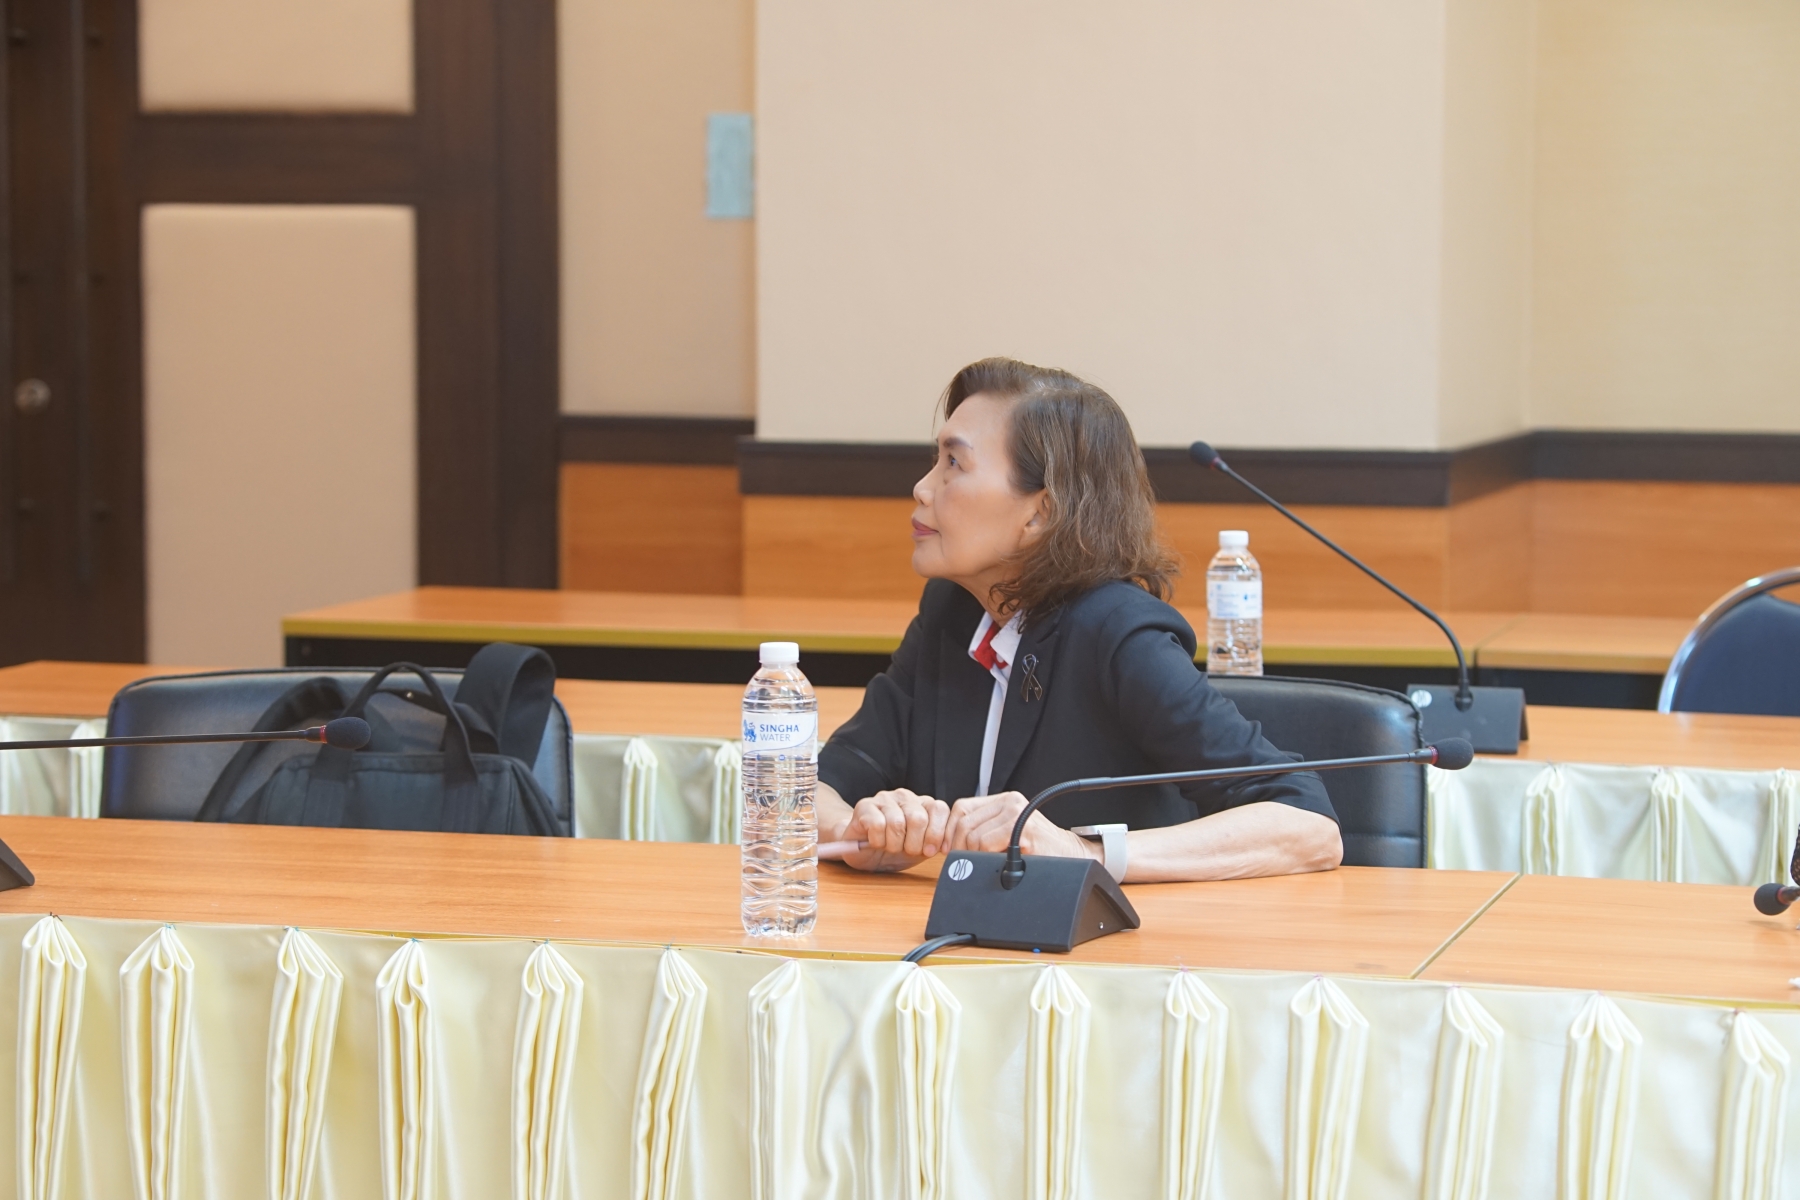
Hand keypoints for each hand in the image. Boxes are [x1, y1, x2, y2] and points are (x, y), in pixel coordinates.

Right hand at [841, 789, 949, 871]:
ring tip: (889, 847)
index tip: (928, 852)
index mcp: (923, 804)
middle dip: (913, 844)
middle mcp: (905, 796)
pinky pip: (877, 825)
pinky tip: (876, 842)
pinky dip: (878, 841)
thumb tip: (948, 846)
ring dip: (893, 844)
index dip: (936, 835)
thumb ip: (936, 844)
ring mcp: (884, 798)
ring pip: (897, 823)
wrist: (863, 852)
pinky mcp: (865, 805)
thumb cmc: (894, 848)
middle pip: (918, 818)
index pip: (940, 810)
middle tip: (906, 851)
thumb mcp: (921, 849)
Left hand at [943, 791, 1093, 859]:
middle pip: (964, 822)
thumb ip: (986, 828)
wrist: (1069, 855)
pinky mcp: (1022, 831)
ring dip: (973, 855)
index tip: (949, 849)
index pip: (962, 808)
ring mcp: (1017, 815)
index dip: (950, 831)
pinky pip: (986, 845)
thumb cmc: (1038, 848)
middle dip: (958, 847)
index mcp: (1004, 800)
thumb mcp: (1009, 831)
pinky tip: (997, 863)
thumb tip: (951, 842)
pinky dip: (985, 858)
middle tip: (965, 862)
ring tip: (985, 863)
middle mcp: (1010, 802)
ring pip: (973, 836)